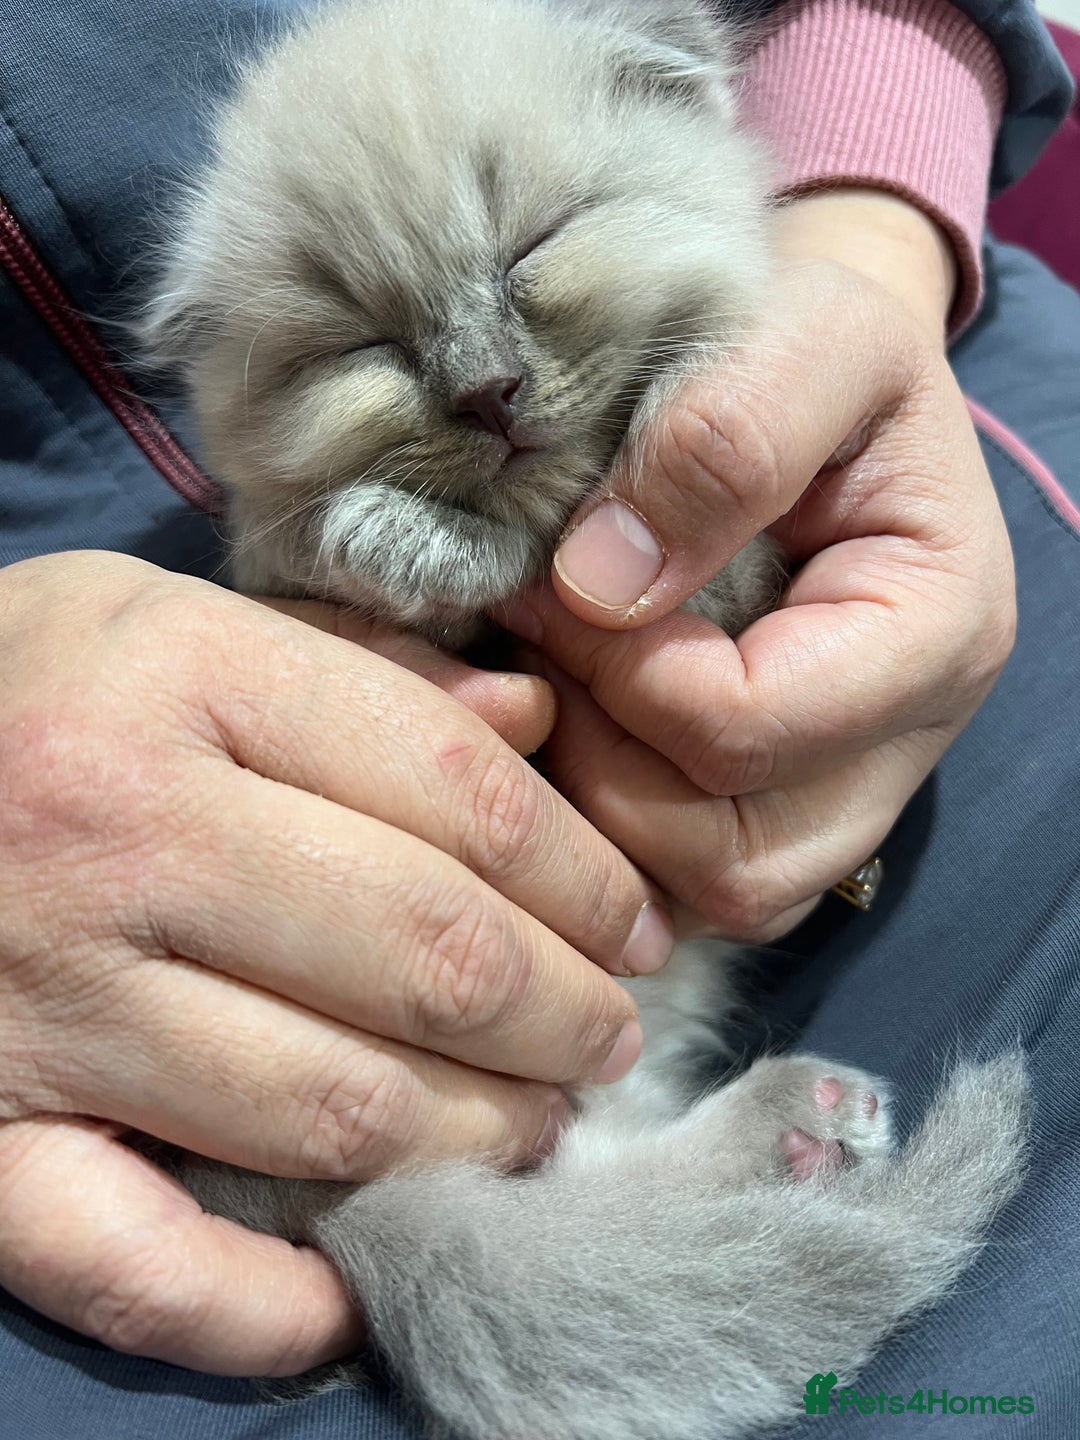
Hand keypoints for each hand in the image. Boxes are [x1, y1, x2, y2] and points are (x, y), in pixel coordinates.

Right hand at [0, 552, 670, 1373]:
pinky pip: (134, 1261)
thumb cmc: (21, 685)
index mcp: (185, 680)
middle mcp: (119, 840)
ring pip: (325, 1108)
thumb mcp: (175, 619)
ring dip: (472, 1137)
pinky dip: (257, 1306)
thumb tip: (533, 730)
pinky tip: (349, 1295)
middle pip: (422, 953)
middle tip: (610, 1034)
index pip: (457, 791)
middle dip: (561, 1012)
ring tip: (534, 1126)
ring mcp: (42, 1004)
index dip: (582, 873)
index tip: (634, 925)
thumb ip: (361, 668)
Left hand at [504, 191, 1015, 940]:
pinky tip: (563, 728)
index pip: (754, 729)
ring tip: (548, 690)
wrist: (811, 372)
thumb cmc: (816, 337)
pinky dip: (603, 834)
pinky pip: (681, 890)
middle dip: (604, 767)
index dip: (625, 670)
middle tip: (539, 650)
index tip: (551, 583)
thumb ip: (724, 443)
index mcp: (936, 630)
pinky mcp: (775, 812)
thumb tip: (601, 583)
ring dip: (594, 815)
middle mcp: (900, 745)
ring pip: (705, 901)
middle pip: (737, 862)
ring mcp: (837, 795)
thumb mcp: (804, 331)